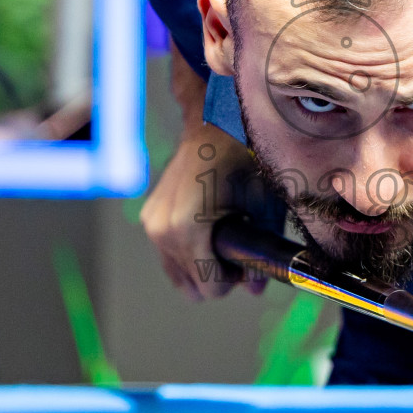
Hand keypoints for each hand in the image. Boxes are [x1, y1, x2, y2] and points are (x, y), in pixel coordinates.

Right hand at [139, 122, 264, 301]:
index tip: (247, 258)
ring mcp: (152, 223)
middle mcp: (162, 230)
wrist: (213, 124)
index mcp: (187, 229)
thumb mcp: (264, 206)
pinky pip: (169, 253)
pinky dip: (189, 250)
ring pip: (179, 273)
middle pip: (192, 285)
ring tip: (224, 234)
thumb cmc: (243, 159)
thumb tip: (257, 288)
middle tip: (238, 246)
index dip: (235, 279)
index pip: (209, 288)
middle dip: (218, 274)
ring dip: (202, 263)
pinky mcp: (149, 216)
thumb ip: (262, 252)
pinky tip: (208, 226)